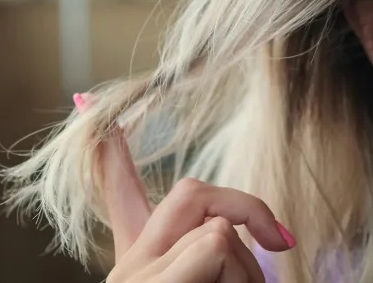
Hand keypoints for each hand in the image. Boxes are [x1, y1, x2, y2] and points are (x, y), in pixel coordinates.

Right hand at [74, 94, 294, 282]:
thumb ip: (205, 252)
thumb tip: (224, 227)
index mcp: (146, 265)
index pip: (121, 195)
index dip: (113, 152)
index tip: (93, 107)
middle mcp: (133, 268)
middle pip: (193, 192)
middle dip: (246, 206)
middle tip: (279, 241)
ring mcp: (141, 279)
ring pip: (218, 227)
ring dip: (254, 272)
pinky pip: (216, 247)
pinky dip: (245, 280)